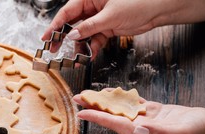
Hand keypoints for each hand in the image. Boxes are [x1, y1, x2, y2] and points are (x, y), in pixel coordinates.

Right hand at [42, 0, 204, 58]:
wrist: (159, 10)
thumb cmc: (138, 3)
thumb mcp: (110, 16)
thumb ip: (90, 27)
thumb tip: (72, 35)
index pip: (68, 11)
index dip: (55, 24)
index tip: (46, 36)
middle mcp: (93, 6)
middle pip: (73, 22)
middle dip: (64, 36)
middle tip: (54, 48)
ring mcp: (100, 18)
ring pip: (83, 33)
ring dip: (79, 46)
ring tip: (76, 57)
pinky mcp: (108, 28)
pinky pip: (95, 39)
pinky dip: (92, 48)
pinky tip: (89, 55)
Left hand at [73, 91, 204, 133]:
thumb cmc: (195, 133)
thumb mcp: (179, 133)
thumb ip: (158, 132)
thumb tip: (138, 129)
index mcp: (141, 133)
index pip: (114, 123)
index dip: (97, 118)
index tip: (81, 113)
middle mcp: (139, 127)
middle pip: (112, 115)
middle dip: (94, 107)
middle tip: (78, 99)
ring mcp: (145, 119)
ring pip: (120, 108)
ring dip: (105, 101)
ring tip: (90, 95)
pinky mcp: (153, 112)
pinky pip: (133, 104)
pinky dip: (123, 97)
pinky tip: (114, 93)